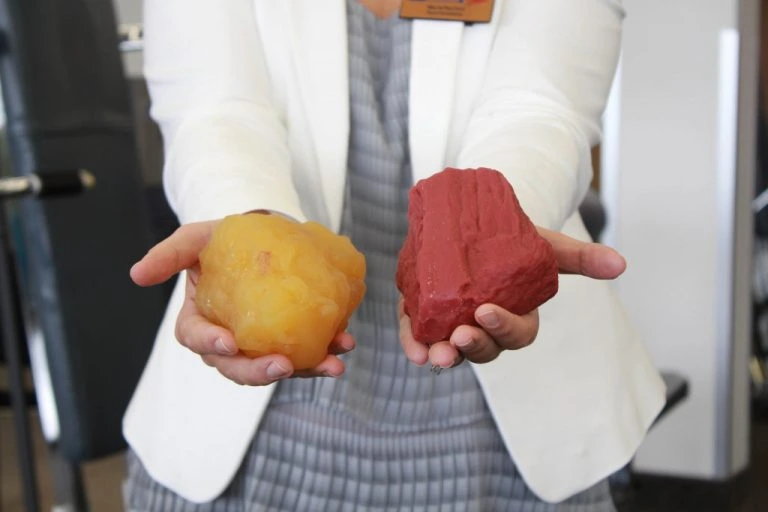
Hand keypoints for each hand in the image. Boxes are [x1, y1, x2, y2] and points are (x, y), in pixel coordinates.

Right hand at [130, 219, 354, 385]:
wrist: (270, 234)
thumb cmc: (229, 240)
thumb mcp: (197, 237)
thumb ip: (170, 253)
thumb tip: (136, 274)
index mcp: (203, 321)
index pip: (197, 339)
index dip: (210, 344)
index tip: (228, 343)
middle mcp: (233, 341)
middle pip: (239, 368)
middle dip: (260, 373)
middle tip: (283, 366)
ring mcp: (266, 343)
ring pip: (280, 366)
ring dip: (308, 369)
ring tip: (332, 364)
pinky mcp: (296, 338)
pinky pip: (310, 351)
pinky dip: (328, 350)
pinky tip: (345, 343)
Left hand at [399, 227, 626, 368]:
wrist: (477, 226)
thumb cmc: (516, 242)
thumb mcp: (547, 246)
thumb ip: (579, 257)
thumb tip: (620, 264)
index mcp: (517, 316)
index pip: (517, 334)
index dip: (504, 328)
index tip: (487, 311)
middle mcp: (486, 328)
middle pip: (485, 349)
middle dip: (474, 347)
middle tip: (461, 334)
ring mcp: (455, 325)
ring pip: (453, 350)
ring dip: (444, 355)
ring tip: (433, 353)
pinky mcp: (427, 317)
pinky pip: (420, 338)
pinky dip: (415, 345)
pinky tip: (415, 350)